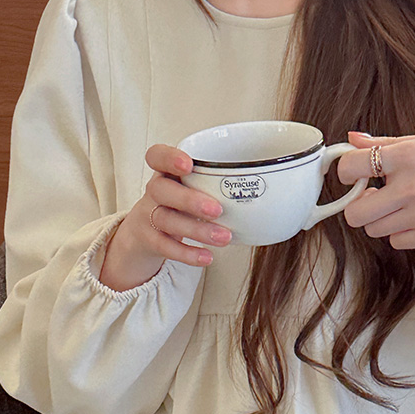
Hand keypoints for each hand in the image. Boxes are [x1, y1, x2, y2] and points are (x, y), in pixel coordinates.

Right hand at [99, 145, 231, 290]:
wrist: (148, 231)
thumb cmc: (180, 204)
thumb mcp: (193, 189)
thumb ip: (217, 187)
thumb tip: (266, 196)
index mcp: (165, 172)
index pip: (157, 156)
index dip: (169, 158)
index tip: (189, 164)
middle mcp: (154, 190)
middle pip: (162, 190)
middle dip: (189, 200)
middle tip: (217, 210)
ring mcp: (148, 215)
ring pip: (167, 220)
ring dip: (197, 229)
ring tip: (224, 238)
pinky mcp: (149, 239)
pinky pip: (165, 247)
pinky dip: (187, 253)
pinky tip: (207, 257)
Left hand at [337, 131, 414, 254]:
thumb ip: (389, 143)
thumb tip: (351, 140)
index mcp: (410, 154)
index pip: (350, 168)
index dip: (346, 173)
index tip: (354, 174)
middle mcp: (412, 186)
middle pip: (355, 214)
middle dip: (359, 206)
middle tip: (376, 195)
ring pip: (375, 230)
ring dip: (383, 219)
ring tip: (406, 203)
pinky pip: (398, 241)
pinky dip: (403, 232)